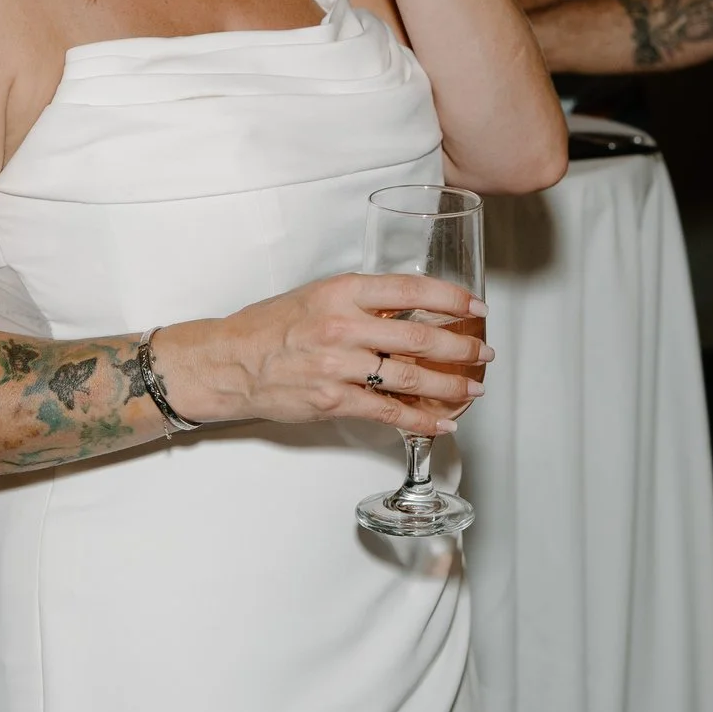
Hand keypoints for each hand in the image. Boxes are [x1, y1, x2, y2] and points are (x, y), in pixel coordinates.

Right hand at [152, 273, 490, 439]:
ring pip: (410, 377)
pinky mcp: (331, 400)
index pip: (411, 288)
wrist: (229, 362)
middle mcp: (342, 325)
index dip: (451, 298)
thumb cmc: (270, 327)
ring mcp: (337, 366)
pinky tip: (442, 423)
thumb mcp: (318, 295)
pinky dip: (421, 420)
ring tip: (473, 387)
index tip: (476, 306)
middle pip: (419, 337)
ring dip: (451, 385)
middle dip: (462, 347)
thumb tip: (410, 309)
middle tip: (484, 352)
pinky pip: (388, 412)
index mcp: (342, 291)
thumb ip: (363, 302)